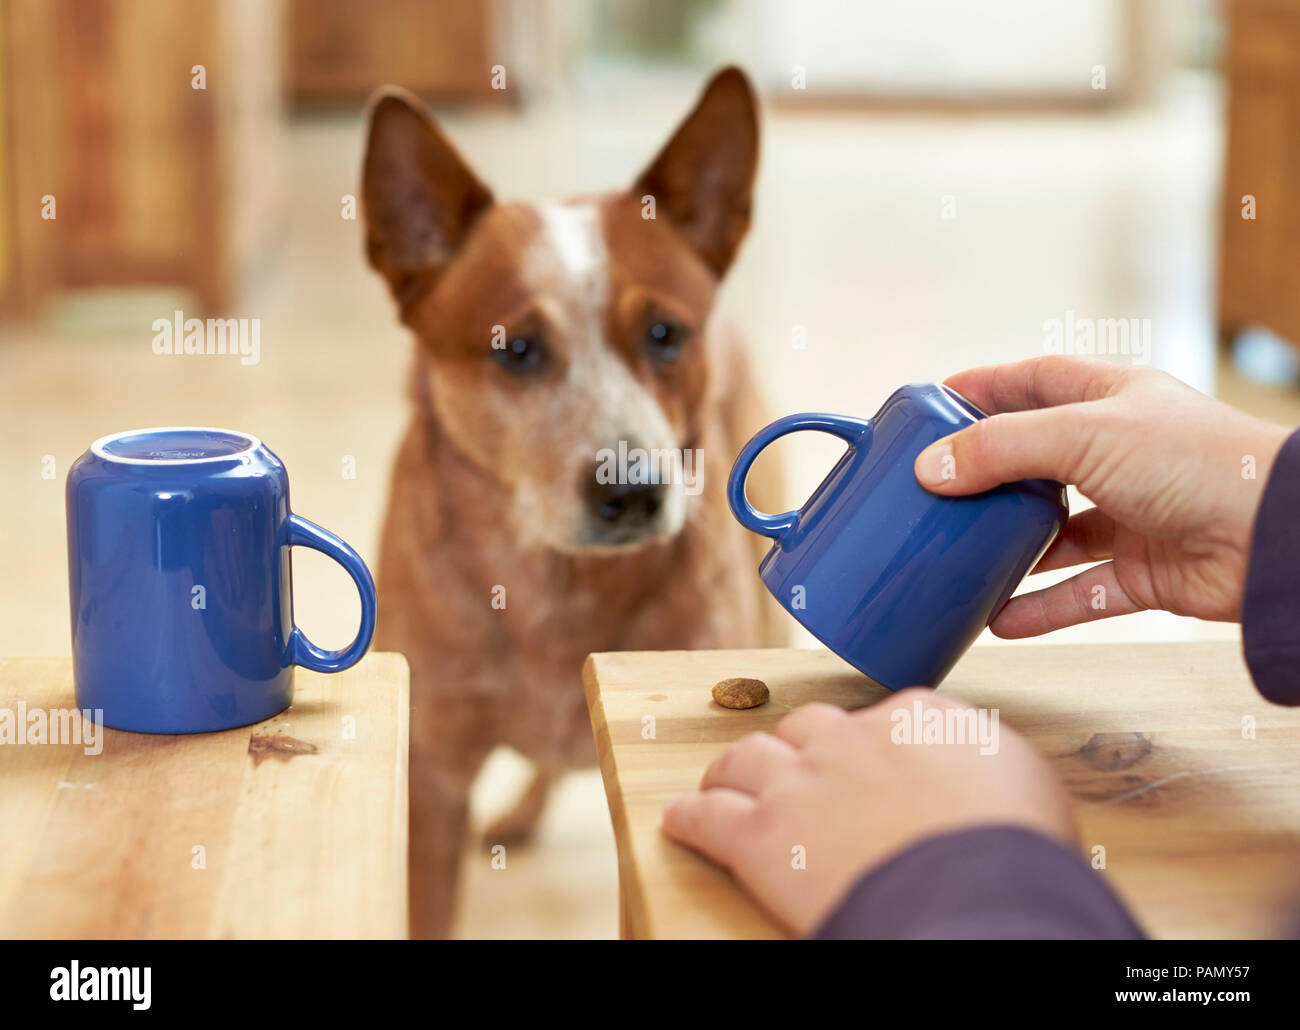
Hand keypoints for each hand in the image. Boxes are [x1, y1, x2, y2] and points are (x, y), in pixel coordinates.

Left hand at [661, 691, 1074, 935]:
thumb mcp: (1021, 776)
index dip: (872, 743)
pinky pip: (708, 818)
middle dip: (802, 746)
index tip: (872, 762)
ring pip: (747, 756)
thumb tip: (972, 758)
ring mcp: (799, 783)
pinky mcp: (760, 836)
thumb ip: (981, 751)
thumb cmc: (1015, 846)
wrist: (974, 896)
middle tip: (797, 770)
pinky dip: (690, 818)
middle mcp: (849, 739)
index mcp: (916, 718)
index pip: (882, 716)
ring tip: (725, 781)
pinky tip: (680, 820)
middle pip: (809, 726)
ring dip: (735, 769)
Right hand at [913, 356, 1290, 635]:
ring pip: (1054, 533)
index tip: (935, 403)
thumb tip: (933, 467)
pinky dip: (1040, 607)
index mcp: (1110, 400)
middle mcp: (1118, 454)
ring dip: (1008, 547)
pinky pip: (1079, 592)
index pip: (1034, 382)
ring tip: (957, 554)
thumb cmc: (1199, 462)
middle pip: (1036, 460)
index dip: (984, 388)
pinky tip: (998, 616)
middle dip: (986, 474)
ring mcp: (1130, 514)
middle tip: (934, 487)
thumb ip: (1001, 448)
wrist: (1272, 536)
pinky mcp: (1142, 571)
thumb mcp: (1083, 434)